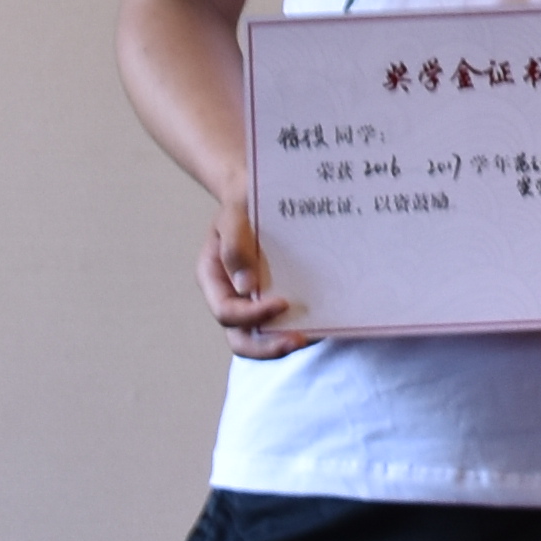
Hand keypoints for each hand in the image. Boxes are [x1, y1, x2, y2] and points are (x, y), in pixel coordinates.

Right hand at [198, 202, 304, 356]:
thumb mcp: (235, 212)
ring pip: (262, 338)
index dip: (252, 315)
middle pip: (240, 338)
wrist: (256, 193)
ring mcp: (252, 300)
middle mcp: (230, 295)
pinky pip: (284, 322)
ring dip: (285, 343)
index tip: (283, 303)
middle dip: (267, 347)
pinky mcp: (274, 298)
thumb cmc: (243, 200)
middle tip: (299, 340)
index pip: (226, 311)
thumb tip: (246, 287)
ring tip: (316, 336)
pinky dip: (301, 326)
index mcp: (214, 277)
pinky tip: (326, 321)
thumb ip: (235, 244)